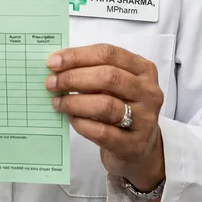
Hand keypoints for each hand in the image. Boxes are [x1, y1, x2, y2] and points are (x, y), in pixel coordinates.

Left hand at [46, 44, 164, 190]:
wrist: (139, 147)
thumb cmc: (121, 107)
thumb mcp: (114, 85)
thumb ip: (92, 70)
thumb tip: (57, 65)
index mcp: (143, 69)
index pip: (108, 54)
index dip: (78, 56)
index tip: (53, 61)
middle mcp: (149, 92)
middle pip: (108, 77)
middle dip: (74, 78)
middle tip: (51, 83)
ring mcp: (145, 120)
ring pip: (105, 105)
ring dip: (74, 102)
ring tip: (57, 102)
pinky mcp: (134, 145)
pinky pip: (102, 132)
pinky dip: (81, 123)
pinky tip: (71, 119)